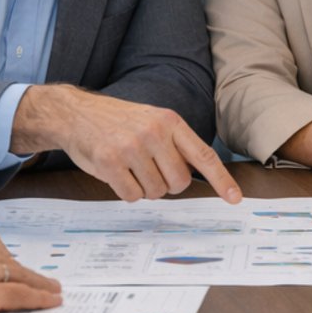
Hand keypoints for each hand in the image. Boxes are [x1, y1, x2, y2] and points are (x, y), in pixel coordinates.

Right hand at [15, 86, 242, 202]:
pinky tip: (116, 173)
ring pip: (155, 192)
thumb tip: (197, 175)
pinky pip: (132, 196)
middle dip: (166, 184)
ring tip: (129, 166)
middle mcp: (154, 132)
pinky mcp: (110, 162)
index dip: (222, 180)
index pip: (203, 155)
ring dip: (143, 188)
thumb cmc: (118, 122)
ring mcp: (131, 147)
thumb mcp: (152, 121)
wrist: (76, 113)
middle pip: (179, 183)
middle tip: (148, 170)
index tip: (235, 199)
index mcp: (170, 121)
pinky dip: (126, 191)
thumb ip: (175, 144)